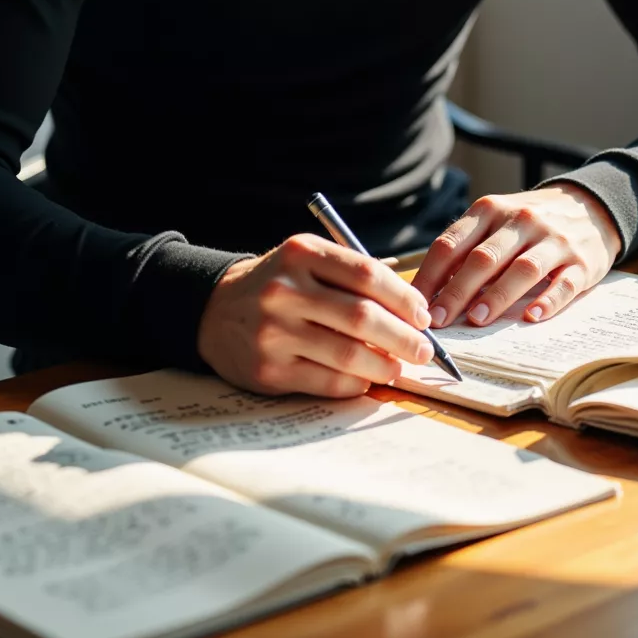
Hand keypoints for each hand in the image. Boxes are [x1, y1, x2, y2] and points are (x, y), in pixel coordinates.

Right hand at [197, 234, 435, 398]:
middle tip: (424, 349)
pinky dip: (356, 383)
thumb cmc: (278, 284)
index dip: (404, 298)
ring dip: (384, 365)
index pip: (367, 274)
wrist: (214, 310)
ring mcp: (274, 332)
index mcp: (301, 253)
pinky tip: (367, 379)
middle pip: (362, 317)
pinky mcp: (268, 370)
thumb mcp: (307, 261)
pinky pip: (326, 381)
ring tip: (399, 367)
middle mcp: (285, 290)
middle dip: (403, 337)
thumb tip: (411, 313)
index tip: (423, 315)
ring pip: (347, 354)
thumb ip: (352, 278)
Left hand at [411, 183, 622, 328]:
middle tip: (439, 320)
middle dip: (457, 291)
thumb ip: (467, 248)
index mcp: (491, 210)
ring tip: (476, 320)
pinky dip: (548, 301)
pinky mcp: (582, 262)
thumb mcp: (496, 221)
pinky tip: (532, 316)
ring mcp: (554, 240)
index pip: (452, 243)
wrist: (589, 206)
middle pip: (484, 258)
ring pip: (521, 270)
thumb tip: (431, 292)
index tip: (416, 304)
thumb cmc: (529, 223)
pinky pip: (564, 284)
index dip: (431, 275)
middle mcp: (521, 221)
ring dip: (496, 296)